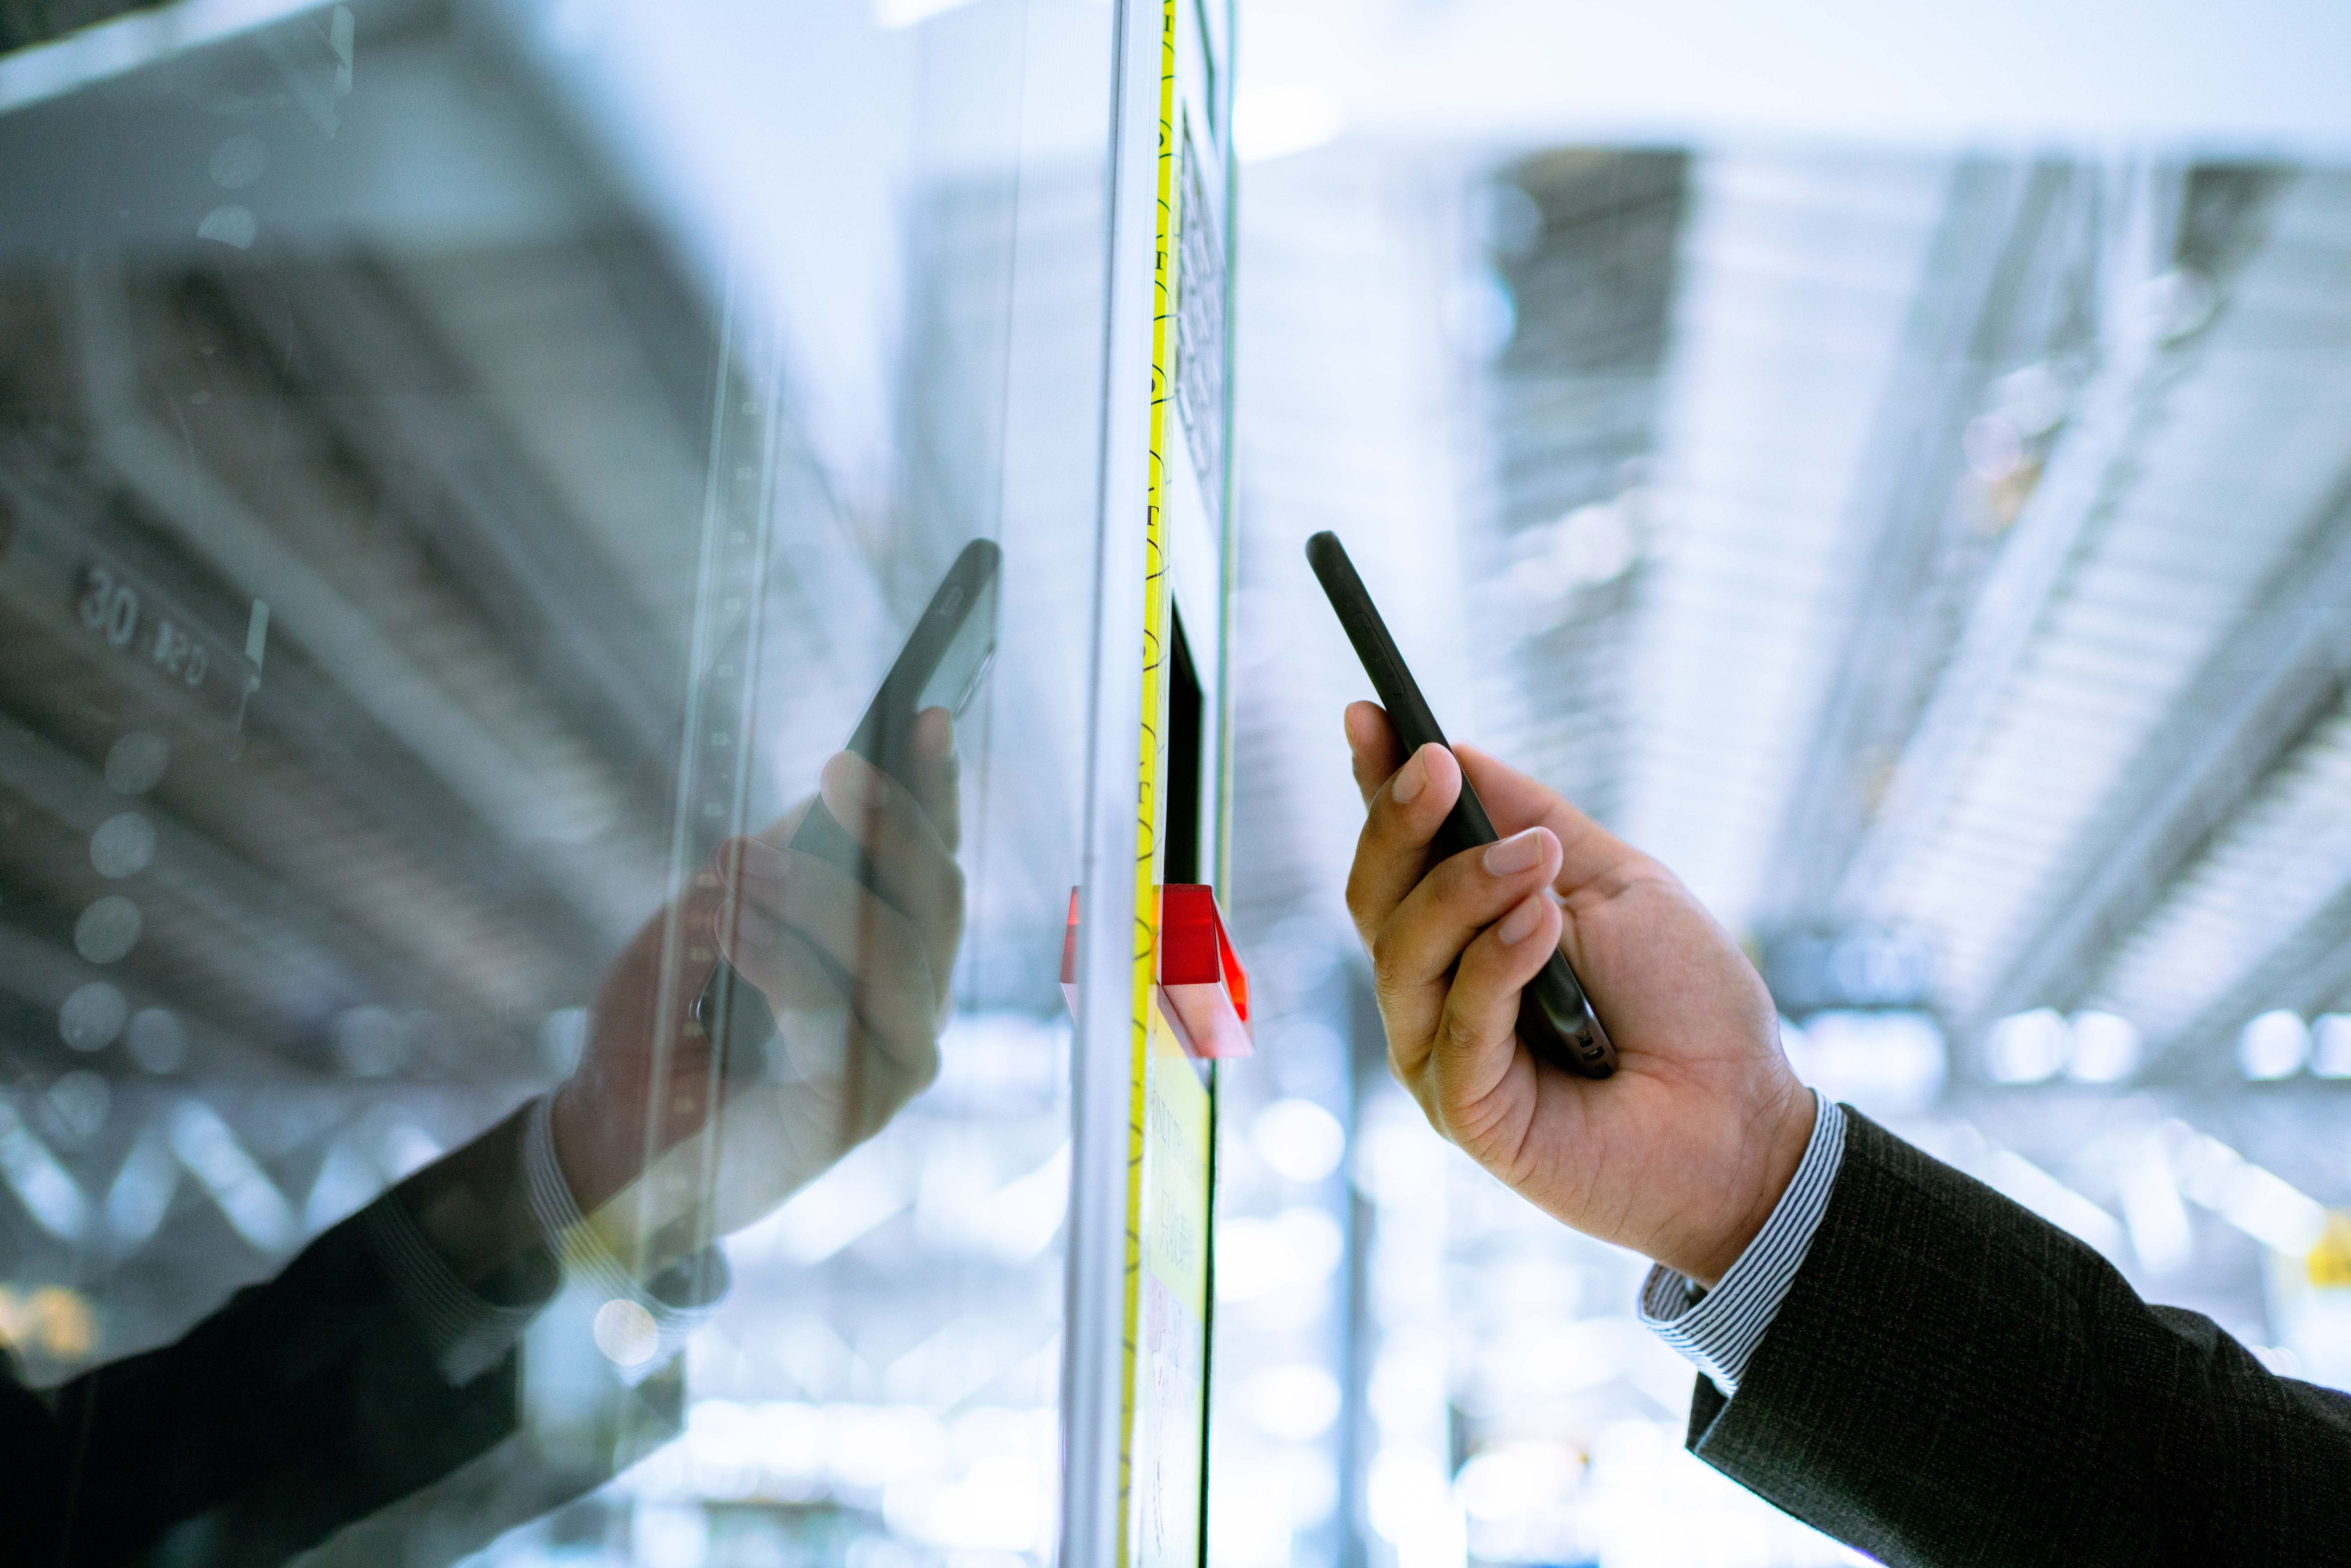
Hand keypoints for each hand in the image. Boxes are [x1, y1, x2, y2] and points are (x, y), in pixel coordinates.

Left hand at [551, 708, 962, 1257]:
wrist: (609, 1145)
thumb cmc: (661, 1031)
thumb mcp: (707, 919)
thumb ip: (769, 870)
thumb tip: (814, 811)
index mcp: (893, 959)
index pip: (933, 865)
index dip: (936, 792)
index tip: (927, 714)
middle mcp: (913, 1011)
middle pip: (938, 900)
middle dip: (893, 824)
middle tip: (839, 766)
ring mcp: (895, 1066)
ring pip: (897, 954)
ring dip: (819, 894)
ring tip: (742, 863)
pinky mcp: (854, 1113)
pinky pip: (836, 1017)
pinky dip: (781, 959)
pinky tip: (729, 924)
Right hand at [1342, 701, 1811, 1285]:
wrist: (1747, 1119)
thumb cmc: (1687, 1004)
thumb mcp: (1617, 881)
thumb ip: (1533, 821)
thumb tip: (1455, 752)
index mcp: (1466, 933)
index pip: (1399, 854)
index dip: (1374, 785)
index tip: (1368, 713)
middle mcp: (1437, 991)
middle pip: (1375, 898)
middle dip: (1397, 823)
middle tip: (1435, 768)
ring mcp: (1440, 1054)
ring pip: (1403, 956)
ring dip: (1464, 891)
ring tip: (1537, 859)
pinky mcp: (1466, 1112)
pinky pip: (1455, 1026)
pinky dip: (1495, 966)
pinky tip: (1541, 926)